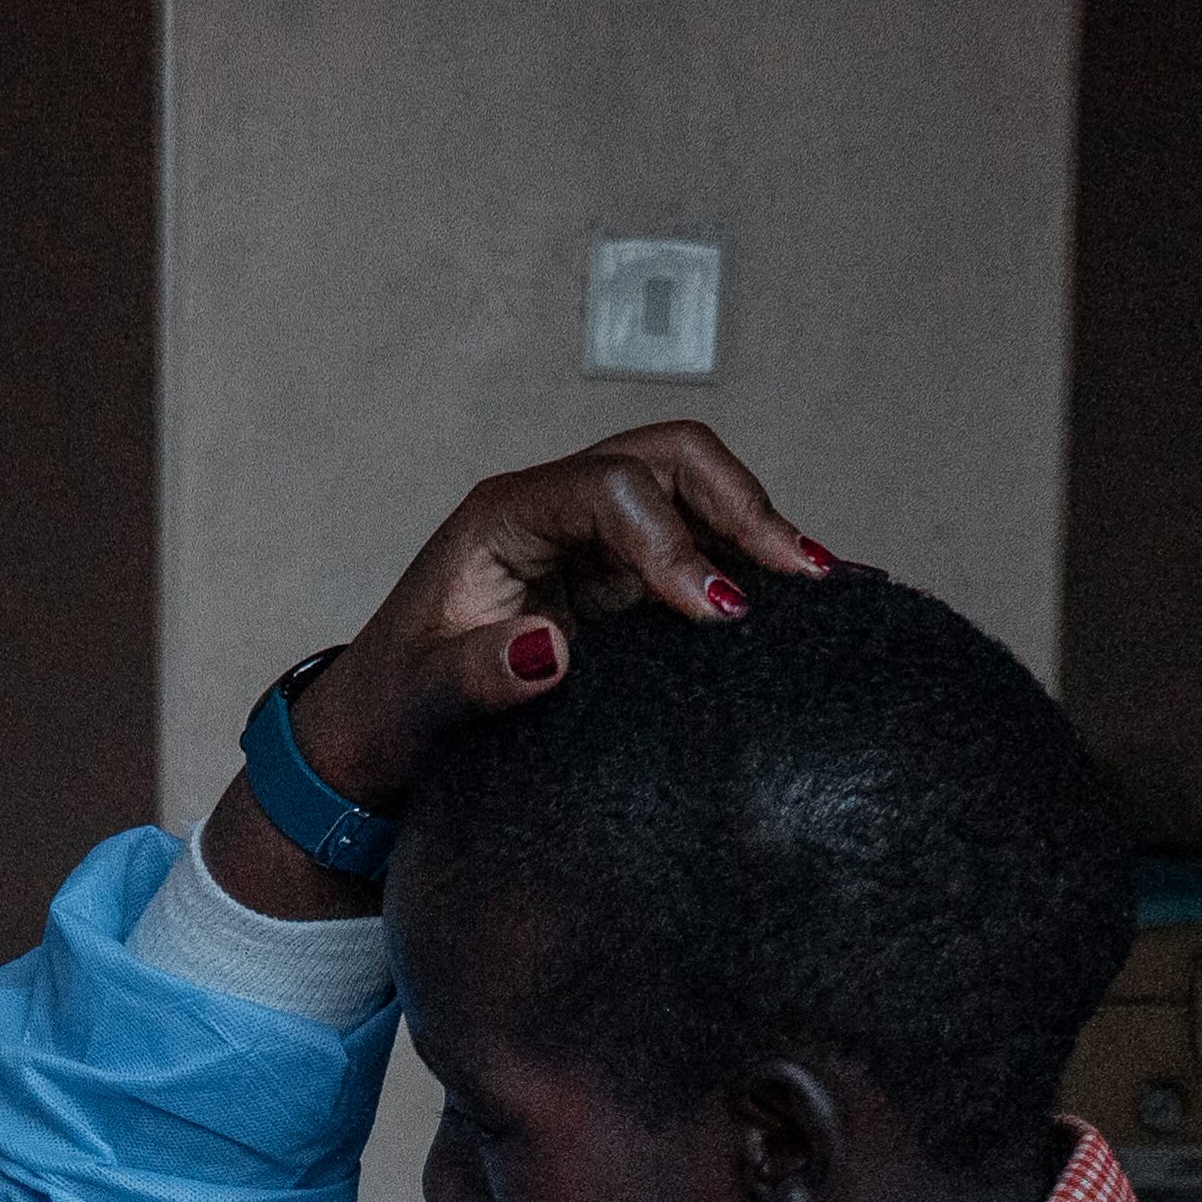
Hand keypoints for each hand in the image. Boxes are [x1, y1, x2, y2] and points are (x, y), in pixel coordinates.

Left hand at [287, 423, 827, 803]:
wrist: (374, 742)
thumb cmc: (389, 715)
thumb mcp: (420, 704)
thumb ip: (477, 676)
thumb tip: (551, 650)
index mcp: (503, 515)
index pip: (613, 489)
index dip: (674, 542)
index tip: (719, 615)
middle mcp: (556, 511)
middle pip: (672, 460)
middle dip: (744, 506)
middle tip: (806, 578)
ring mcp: (593, 542)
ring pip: (697, 497)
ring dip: (760, 535)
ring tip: (827, 593)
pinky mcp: (620, 585)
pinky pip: (698, 554)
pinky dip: (751, 574)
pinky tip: (809, 610)